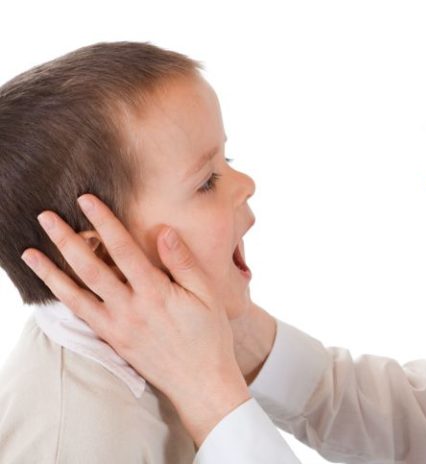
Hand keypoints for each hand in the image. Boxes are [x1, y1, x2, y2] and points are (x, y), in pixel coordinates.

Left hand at [22, 194, 251, 445]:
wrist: (200, 382)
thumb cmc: (209, 335)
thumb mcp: (207, 295)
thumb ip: (183, 262)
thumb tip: (163, 231)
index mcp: (156, 293)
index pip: (123, 249)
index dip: (104, 222)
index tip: (86, 200)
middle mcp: (131, 309)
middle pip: (90, 268)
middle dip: (66, 240)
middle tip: (46, 218)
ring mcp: (117, 327)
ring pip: (76, 295)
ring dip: (50, 272)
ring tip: (30, 253)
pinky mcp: (112, 340)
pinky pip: (81, 317)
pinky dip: (63, 300)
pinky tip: (51, 287)